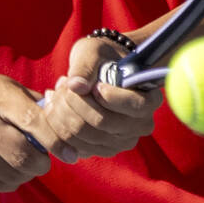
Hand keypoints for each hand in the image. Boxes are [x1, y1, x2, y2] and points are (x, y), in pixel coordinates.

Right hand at [0, 69, 73, 190]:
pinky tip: (12, 171)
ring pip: (8, 172)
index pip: (33, 122)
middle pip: (21, 155)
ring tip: (29, 165)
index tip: (71, 155)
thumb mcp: (11, 88)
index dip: (56, 141)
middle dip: (41, 164)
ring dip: (26, 175)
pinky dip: (9, 181)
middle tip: (45, 162)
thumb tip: (67, 124)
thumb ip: (38, 106)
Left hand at [42, 36, 162, 159]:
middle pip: (101, 122)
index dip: (108, 96)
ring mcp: (121, 142)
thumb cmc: (101, 58)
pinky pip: (73, 146)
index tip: (95, 84)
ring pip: (83, 136)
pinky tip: (54, 107)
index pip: (134, 106)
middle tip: (62, 82)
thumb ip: (85, 66)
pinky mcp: (101, 151)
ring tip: (56, 92)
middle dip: (74, 102)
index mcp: (149, 100)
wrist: (98, 71)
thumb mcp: (93, 52)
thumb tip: (76, 85)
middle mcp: (140, 126)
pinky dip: (57, 127)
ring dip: (61, 113)